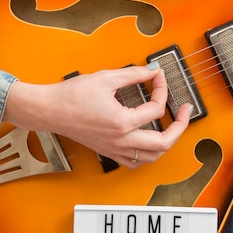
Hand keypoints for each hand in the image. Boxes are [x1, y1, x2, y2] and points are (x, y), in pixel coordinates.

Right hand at [2, 64, 190, 167]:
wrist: (48, 110)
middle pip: (164, 143)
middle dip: (179, 126)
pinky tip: (150, 141)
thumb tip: (153, 71)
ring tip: (172, 127)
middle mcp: (121, 140)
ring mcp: (115, 150)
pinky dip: (148, 154)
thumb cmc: (70, 95)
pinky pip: (136, 162)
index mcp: (121, 122)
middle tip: (184, 111)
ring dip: (166, 143)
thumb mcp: (105, 78)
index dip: (162, 89)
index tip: (158, 77)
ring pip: (152, 157)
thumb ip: (133, 75)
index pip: (155, 108)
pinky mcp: (109, 152)